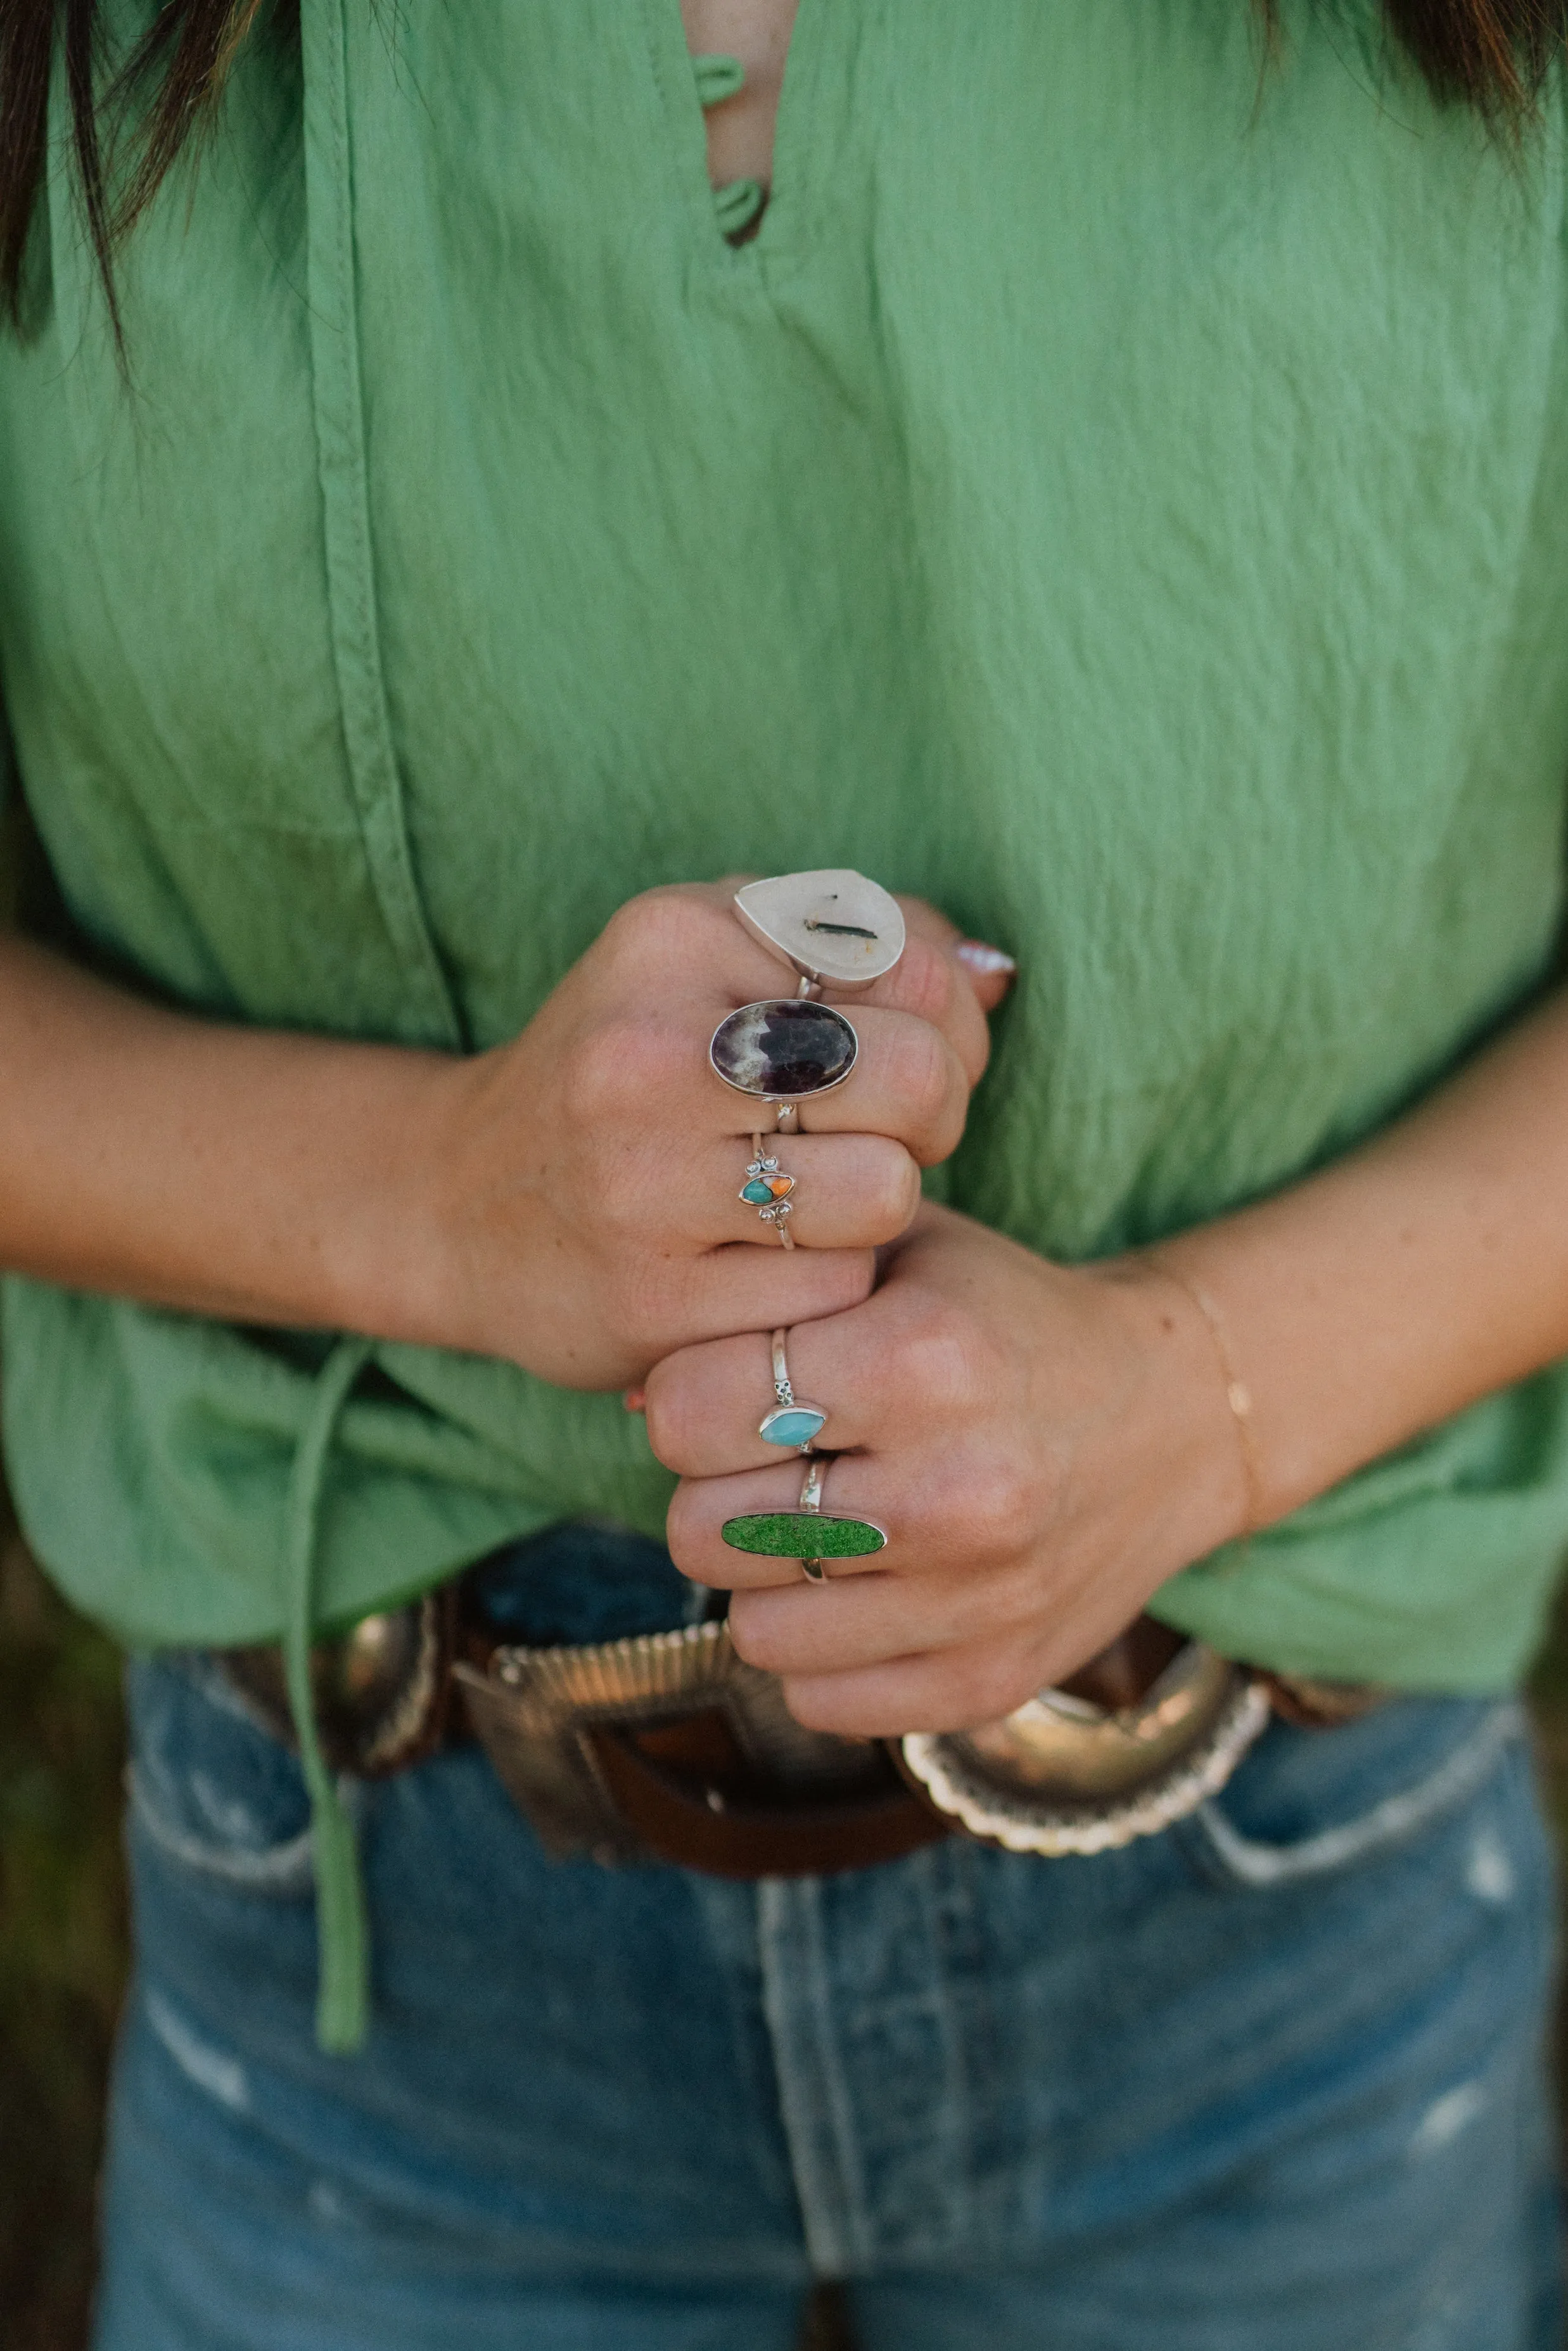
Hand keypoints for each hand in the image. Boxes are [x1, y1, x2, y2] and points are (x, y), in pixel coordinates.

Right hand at [431, 887, 1010, 1390]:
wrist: (460, 1204)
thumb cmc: (634, 1074)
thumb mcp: (718, 962)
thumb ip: (869, 946)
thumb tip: (998, 982)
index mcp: (674, 937)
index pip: (915, 970)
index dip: (944, 1027)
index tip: (890, 1060)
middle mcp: (647, 1052)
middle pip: (917, 1080)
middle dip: (928, 1119)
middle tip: (874, 1139)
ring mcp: (641, 1182)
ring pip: (885, 1195)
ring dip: (877, 1211)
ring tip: (815, 1204)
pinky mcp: (651, 1300)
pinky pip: (833, 1296)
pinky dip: (825, 1288)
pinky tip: (763, 1269)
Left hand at [646, 1204, 1245, 1734]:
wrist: (1173, 1417)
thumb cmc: (1004, 1317)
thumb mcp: (898, 1255)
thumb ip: (768, 1292)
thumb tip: (635, 1397)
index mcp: (924, 1356)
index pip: (691, 1412)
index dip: (690, 1397)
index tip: (732, 1387)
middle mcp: (954, 1486)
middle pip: (702, 1530)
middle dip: (715, 1493)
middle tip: (768, 1463)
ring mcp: (977, 1599)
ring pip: (750, 1630)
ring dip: (765, 1580)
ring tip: (820, 1523)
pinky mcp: (990, 1682)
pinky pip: (817, 1699)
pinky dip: (821, 1652)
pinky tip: (867, 1587)